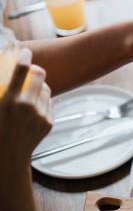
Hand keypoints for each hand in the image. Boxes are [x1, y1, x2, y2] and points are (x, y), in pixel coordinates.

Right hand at [0, 49, 51, 171]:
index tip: (25, 52)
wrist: (8, 157)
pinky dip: (42, 102)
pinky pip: (48, 103)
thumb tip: (6, 77)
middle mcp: (27, 105)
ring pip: (46, 89)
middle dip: (36, 69)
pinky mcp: (49, 121)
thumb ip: (1, 91)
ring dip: (39, 87)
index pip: (21, 70)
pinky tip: (31, 111)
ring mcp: (40, 114)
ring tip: (28, 94)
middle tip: (31, 70)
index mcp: (9, 100)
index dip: (24, 57)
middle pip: (40, 75)